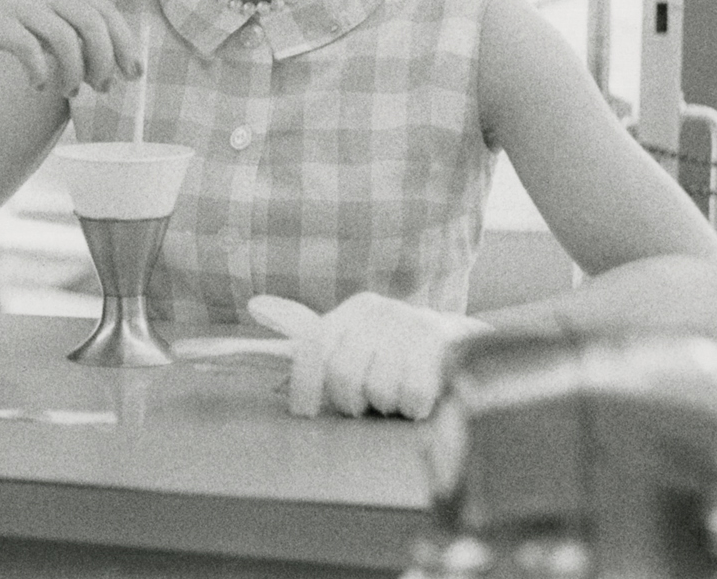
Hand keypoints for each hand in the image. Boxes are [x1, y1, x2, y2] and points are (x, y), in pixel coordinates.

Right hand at [0, 0, 143, 93]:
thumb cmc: (21, 27)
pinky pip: (29, 49)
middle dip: (103, 61)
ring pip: (64, 38)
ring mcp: (21, 4)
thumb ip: (87, 33)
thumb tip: (127, 66)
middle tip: (102, 88)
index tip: (133, 75)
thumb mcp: (57, 21)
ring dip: (74, 72)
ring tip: (70, 91)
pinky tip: (39, 84)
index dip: (125, 45)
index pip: (107, 14)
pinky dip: (40, 72)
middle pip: (91, 24)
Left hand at [248, 292, 489, 420]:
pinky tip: (419, 397)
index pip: (315, 345)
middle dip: (351, 401)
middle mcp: (380, 312)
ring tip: (396, 395)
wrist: (461, 346)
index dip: (305, 384)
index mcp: (354, 310)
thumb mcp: (352, 337)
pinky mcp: (441, 348)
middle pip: (344, 375)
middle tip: (365, 404)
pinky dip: (413, 408)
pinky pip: (412, 397)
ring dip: (386, 405)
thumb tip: (255, 304)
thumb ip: (304, 330)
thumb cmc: (394, 351)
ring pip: (379, 391)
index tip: (304, 413)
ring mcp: (412, 327)